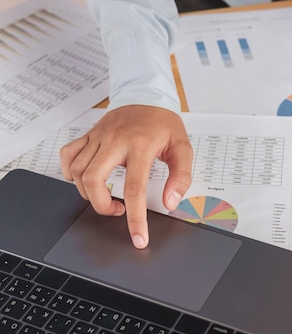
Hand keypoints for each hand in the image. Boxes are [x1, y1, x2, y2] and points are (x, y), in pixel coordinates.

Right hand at [60, 105, 192, 248]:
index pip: (134, 188)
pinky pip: (68, 154)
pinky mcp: (88, 135)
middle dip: (101, 206)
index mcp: (141, 145)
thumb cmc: (164, 124)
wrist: (147, 96)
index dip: (135, 218)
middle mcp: (115, 141)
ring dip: (88, 192)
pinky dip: (69, 172)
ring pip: (78, 171)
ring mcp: (98, 137)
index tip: (138, 238)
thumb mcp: (182, 148)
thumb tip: (170, 202)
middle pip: (93, 180)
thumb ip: (181, 176)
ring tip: (107, 196)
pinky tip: (83, 179)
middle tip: (117, 212)